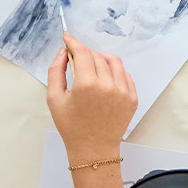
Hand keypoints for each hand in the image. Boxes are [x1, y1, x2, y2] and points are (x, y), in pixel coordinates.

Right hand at [46, 34, 137, 164]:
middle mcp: (108, 86)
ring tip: (91, 65)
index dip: (74, 43)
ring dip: (101, 58)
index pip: (82, 53)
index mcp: (87, 85)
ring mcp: (123, 92)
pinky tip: (104, 78)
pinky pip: (125, 75)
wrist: (93, 149)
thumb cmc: (71, 126)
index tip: (68, 38)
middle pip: (97, 56)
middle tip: (76, 56)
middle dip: (85, 52)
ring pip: (114, 62)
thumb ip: (56, 71)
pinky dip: (114, 71)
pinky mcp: (132, 98)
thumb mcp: (54, 98)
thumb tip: (62, 52)